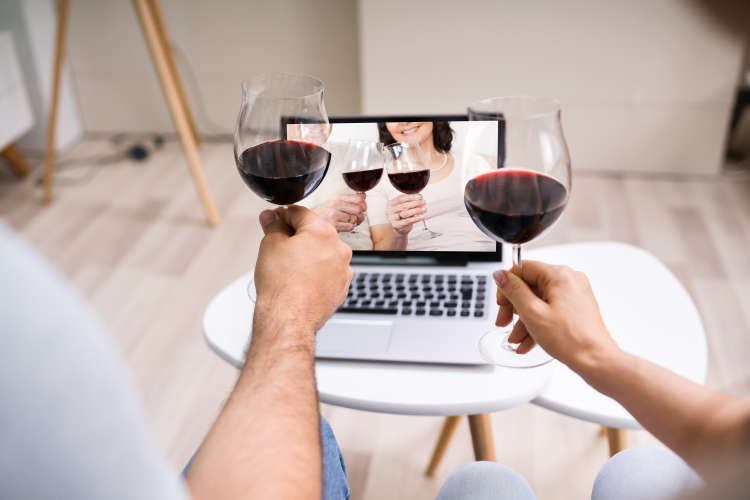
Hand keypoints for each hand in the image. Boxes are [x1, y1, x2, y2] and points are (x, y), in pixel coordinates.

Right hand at [255, 206, 352, 336]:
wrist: (289, 318)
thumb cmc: (281, 285)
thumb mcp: (270, 245)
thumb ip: (273, 225)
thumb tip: (272, 217)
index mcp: (323, 232)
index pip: (300, 213)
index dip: (282, 215)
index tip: (274, 221)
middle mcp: (339, 249)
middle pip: (314, 233)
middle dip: (296, 236)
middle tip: (278, 245)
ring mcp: (343, 270)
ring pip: (323, 253)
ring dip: (308, 255)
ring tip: (288, 267)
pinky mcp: (342, 288)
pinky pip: (327, 273)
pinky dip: (316, 273)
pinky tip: (300, 280)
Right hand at [314, 193, 366, 231]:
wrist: (309, 222)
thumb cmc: (322, 213)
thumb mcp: (333, 202)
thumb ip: (348, 199)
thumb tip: (363, 196)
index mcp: (336, 197)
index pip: (358, 198)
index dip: (364, 204)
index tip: (362, 207)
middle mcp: (335, 204)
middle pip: (359, 209)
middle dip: (361, 215)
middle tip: (358, 218)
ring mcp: (334, 215)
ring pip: (355, 218)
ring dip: (355, 222)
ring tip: (350, 222)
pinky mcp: (334, 225)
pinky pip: (350, 227)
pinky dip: (349, 228)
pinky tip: (344, 226)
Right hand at [386, 194, 425, 234]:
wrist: (399, 227)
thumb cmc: (403, 214)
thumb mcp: (405, 207)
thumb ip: (410, 202)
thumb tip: (420, 198)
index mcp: (391, 203)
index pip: (401, 198)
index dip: (411, 197)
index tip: (419, 197)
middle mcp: (390, 210)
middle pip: (403, 205)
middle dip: (415, 203)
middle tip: (423, 202)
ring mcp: (392, 218)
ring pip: (406, 213)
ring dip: (416, 210)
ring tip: (424, 209)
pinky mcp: (397, 225)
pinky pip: (408, 221)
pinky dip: (416, 218)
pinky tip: (422, 216)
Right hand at [493, 261, 618, 369]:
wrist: (596, 360)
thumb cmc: (571, 339)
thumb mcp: (532, 312)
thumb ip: (513, 290)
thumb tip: (501, 275)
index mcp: (559, 275)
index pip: (522, 269)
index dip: (507, 288)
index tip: (502, 304)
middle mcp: (569, 280)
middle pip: (529, 286)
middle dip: (514, 308)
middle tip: (504, 322)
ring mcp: (574, 294)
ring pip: (538, 300)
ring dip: (524, 319)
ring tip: (516, 338)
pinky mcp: (576, 307)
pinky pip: (550, 309)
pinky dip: (537, 322)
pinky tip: (527, 341)